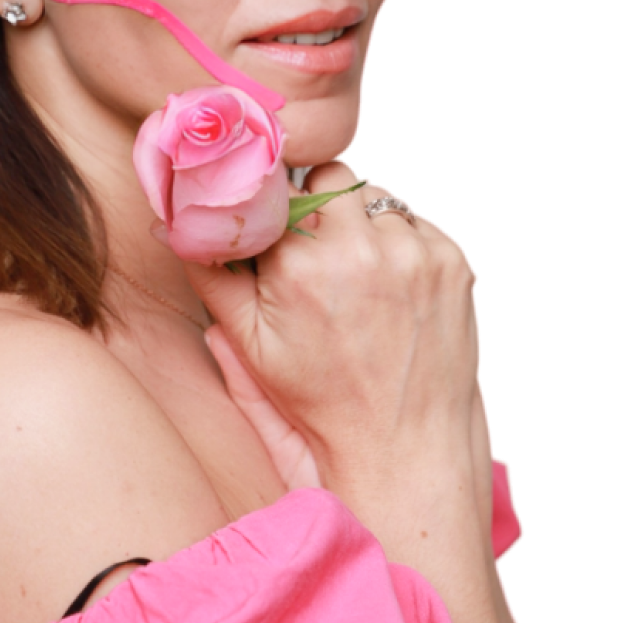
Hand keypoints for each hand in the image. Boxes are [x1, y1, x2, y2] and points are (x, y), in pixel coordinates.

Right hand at [183, 159, 480, 494]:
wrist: (408, 447)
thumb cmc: (321, 401)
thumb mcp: (251, 346)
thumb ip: (209, 274)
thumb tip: (169, 219)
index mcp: (299, 264)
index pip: (282, 187)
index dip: (279, 203)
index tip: (281, 223)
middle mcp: (360, 248)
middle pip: (332, 176)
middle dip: (323, 204)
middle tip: (322, 250)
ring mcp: (413, 251)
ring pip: (378, 197)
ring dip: (365, 223)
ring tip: (360, 276)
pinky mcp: (453, 259)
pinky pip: (418, 222)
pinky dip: (404, 243)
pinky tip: (394, 289)